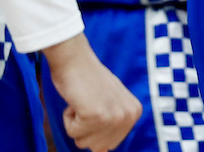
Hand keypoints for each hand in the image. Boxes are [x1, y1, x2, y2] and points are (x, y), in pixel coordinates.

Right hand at [42, 34, 141, 151]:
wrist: (75, 59)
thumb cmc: (87, 80)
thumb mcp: (107, 104)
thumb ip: (109, 128)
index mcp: (134, 113)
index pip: (110, 144)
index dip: (95, 128)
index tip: (95, 105)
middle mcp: (129, 116)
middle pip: (97, 146)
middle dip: (85, 128)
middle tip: (87, 103)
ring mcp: (113, 116)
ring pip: (83, 143)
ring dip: (76, 124)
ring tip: (83, 102)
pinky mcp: (96, 115)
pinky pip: (72, 132)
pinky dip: (68, 119)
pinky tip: (76, 100)